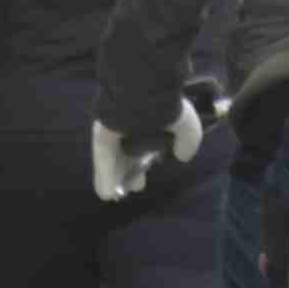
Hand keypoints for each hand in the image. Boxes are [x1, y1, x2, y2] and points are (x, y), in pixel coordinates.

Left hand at [89, 98, 204, 201]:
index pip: (148, 140)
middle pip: (129, 150)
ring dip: (115, 176)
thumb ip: (187, 141)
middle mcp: (131, 124)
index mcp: (151, 119)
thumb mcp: (187, 125)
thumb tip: (183, 156)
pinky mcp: (101, 136)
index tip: (153, 167)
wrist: (145, 91)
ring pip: (114, 157)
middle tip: (136, 186)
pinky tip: (107, 195)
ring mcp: (113, 130)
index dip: (150, 157)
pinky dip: (105, 177)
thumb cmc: (167, 106)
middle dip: (132, 169)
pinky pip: (103, 159)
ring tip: (117, 197)